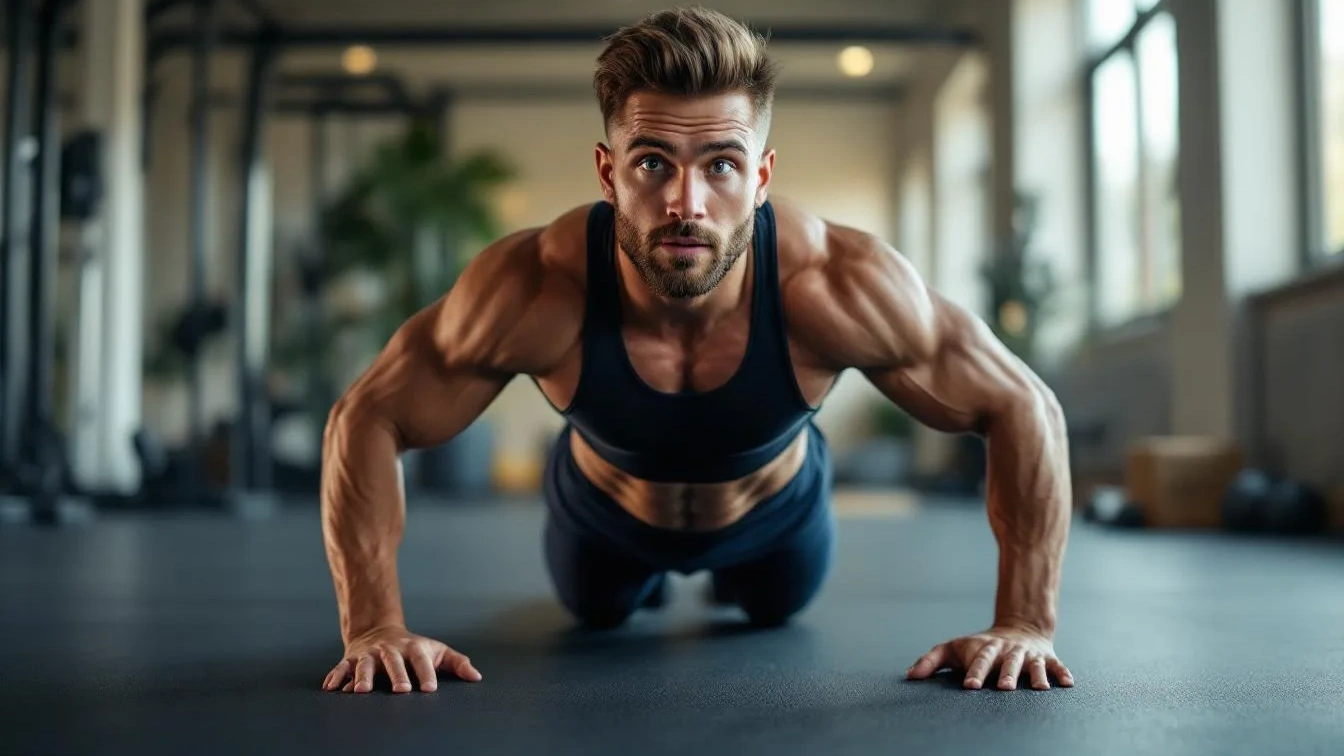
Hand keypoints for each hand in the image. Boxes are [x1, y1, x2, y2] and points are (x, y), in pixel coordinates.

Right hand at [323, 625, 482, 693]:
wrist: (380, 632)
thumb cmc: (414, 649)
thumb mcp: (437, 651)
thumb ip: (457, 663)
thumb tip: (477, 677)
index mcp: (412, 648)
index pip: (421, 661)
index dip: (426, 674)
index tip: (430, 689)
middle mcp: (390, 650)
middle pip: (393, 662)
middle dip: (397, 675)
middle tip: (401, 691)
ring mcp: (369, 655)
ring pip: (364, 665)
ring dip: (362, 677)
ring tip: (361, 691)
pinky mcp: (351, 660)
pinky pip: (341, 668)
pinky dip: (335, 677)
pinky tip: (331, 689)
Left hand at [905, 626, 1073, 690]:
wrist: (1019, 629)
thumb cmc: (978, 647)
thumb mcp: (954, 649)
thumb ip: (931, 661)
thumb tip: (909, 676)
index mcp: (985, 649)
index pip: (979, 660)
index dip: (975, 672)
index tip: (970, 686)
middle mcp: (1008, 651)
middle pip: (1006, 663)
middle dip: (1005, 674)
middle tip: (1003, 688)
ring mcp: (1028, 655)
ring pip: (1033, 665)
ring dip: (1035, 676)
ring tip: (1037, 689)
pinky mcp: (1047, 658)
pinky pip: (1057, 666)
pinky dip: (1062, 673)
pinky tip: (1067, 684)